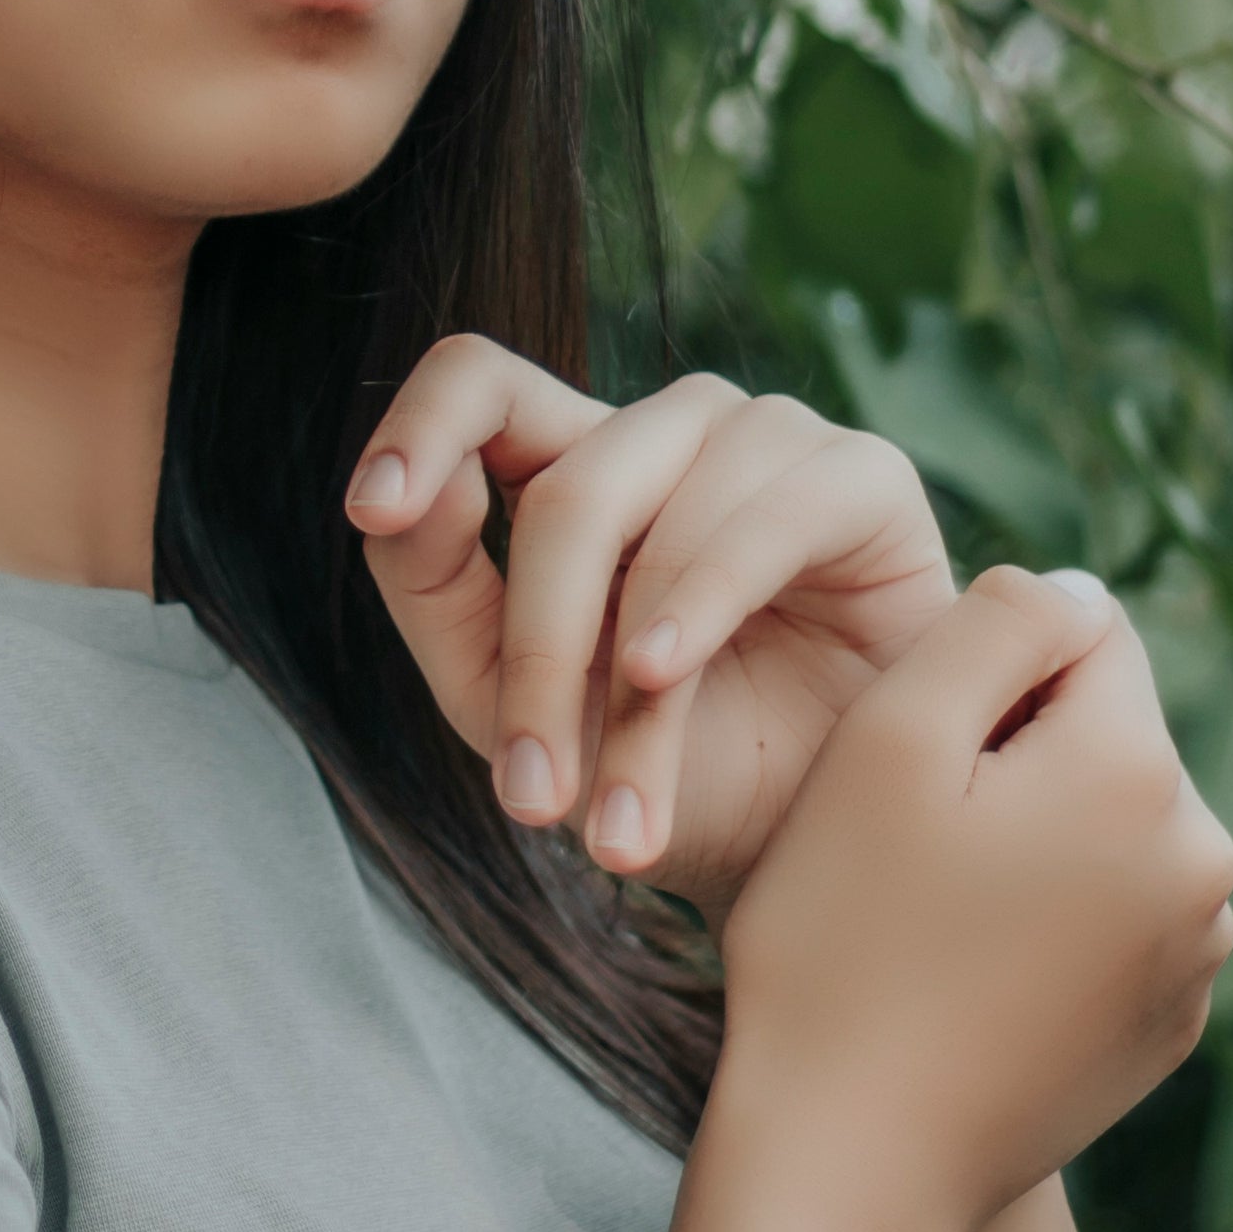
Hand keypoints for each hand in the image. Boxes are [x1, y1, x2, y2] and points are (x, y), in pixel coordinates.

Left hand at [346, 343, 951, 924]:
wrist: (815, 847)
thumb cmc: (670, 768)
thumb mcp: (511, 701)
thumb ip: (435, 587)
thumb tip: (396, 494)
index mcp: (575, 465)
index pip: (481, 384)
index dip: (419, 424)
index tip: (371, 509)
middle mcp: (669, 433)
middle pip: (567, 485)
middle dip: (539, 651)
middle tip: (531, 795)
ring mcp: (768, 439)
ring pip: (659, 518)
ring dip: (631, 680)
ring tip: (622, 811)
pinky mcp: (861, 476)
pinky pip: (763, 519)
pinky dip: (705, 604)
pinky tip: (670, 678)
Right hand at [720, 566, 1232, 1231]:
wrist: (851, 1165)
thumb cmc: (842, 942)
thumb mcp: (889, 740)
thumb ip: (992, 625)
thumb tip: (1074, 593)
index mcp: (1143, 773)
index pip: (1079, 631)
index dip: (974, 675)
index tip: (907, 763)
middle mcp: (1205, 860)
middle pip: (1099, 731)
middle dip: (1009, 755)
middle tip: (902, 847)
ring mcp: (1197, 956)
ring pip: (1103, 823)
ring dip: (1028, 836)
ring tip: (928, 917)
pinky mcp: (1168, 1027)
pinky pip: (1109, 916)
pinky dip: (1044, 921)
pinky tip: (963, 978)